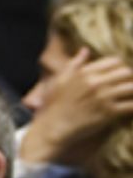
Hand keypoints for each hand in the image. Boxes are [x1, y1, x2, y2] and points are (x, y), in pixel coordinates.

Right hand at [21, 48, 132, 165]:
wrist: (53, 127)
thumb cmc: (54, 104)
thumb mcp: (60, 80)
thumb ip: (74, 64)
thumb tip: (85, 50)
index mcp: (84, 73)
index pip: (114, 61)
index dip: (120, 67)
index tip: (120, 74)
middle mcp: (95, 83)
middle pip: (126, 72)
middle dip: (130, 78)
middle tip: (128, 84)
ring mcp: (103, 98)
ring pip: (131, 88)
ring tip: (130, 95)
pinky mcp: (108, 113)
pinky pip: (130, 106)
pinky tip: (131, 107)